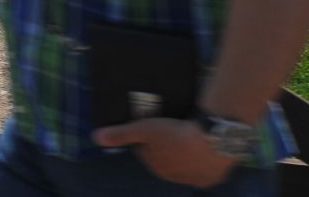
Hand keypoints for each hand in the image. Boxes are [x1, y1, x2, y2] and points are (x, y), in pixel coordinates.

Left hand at [92, 117, 238, 187]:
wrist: (212, 141)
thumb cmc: (175, 134)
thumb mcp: (143, 129)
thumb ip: (120, 135)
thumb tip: (95, 138)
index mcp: (158, 169)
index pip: (148, 152)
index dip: (148, 138)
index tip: (155, 127)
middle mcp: (175, 179)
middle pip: (166, 160)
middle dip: (166, 147)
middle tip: (172, 131)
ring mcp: (194, 180)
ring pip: (186, 166)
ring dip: (184, 154)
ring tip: (187, 138)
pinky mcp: (211, 178)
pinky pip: (204, 171)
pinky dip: (203, 162)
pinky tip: (202, 151)